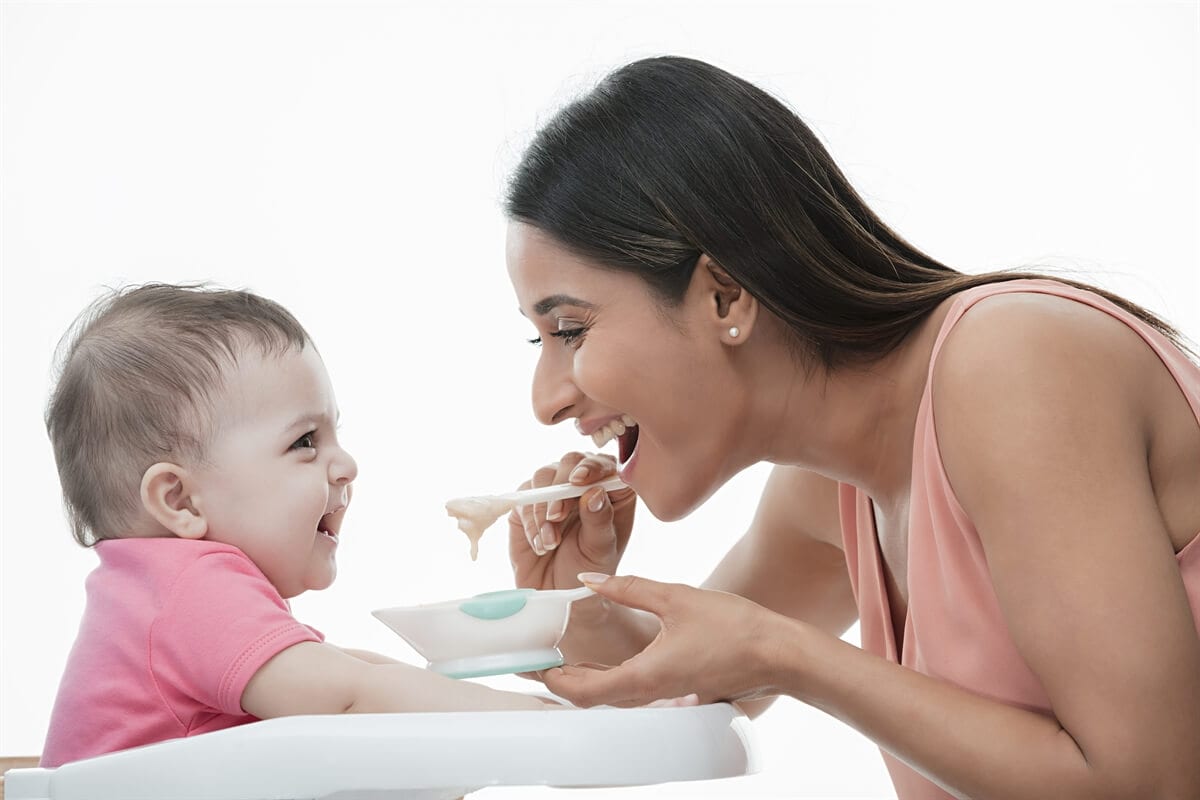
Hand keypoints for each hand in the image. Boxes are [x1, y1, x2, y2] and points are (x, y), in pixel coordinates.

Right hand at [508, 452, 635, 591]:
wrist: (557, 591)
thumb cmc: (588, 569)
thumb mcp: (601, 549)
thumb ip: (600, 520)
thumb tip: (594, 492)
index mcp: (612, 490)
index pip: (606, 465)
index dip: (593, 467)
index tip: (580, 480)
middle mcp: (583, 483)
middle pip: (571, 461)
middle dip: (562, 487)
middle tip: (557, 516)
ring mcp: (554, 490)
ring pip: (544, 475)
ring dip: (544, 508)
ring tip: (550, 542)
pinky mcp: (528, 502)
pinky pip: (524, 497)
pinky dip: (530, 521)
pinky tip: (540, 544)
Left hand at [540, 574, 787, 707]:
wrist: (780, 653)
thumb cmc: (734, 628)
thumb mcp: (675, 597)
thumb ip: (629, 589)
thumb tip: (588, 580)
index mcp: (645, 677)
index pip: (582, 691)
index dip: (552, 680)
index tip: (531, 664)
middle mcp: (651, 695)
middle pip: (591, 699)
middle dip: (560, 681)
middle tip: (536, 661)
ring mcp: (666, 696)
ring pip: (611, 697)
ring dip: (583, 681)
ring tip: (560, 659)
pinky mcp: (677, 691)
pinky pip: (631, 692)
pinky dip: (607, 680)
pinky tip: (602, 663)